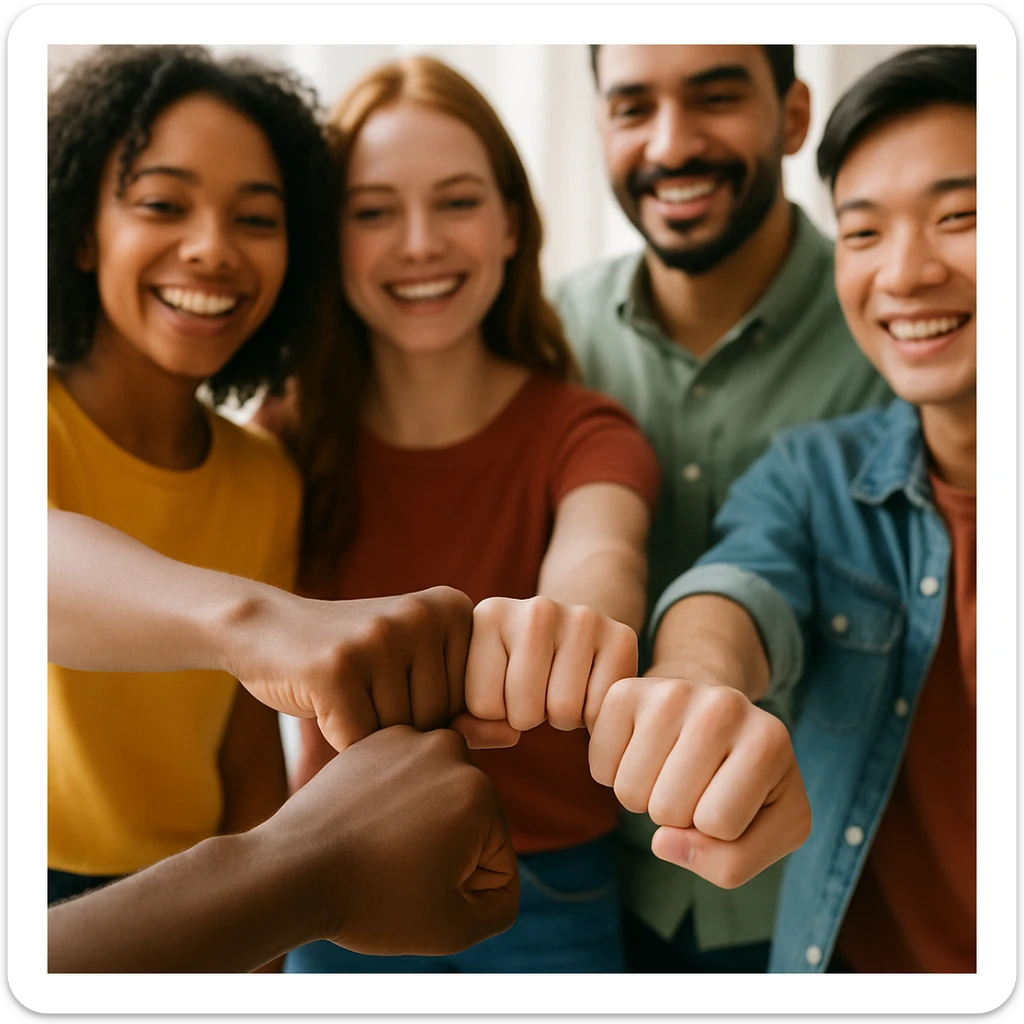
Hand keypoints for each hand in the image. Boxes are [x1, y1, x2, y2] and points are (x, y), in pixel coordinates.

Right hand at [220, 585, 473, 751]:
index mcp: (454, 608)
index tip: (394, 679)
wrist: (267, 629)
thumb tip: (517, 732)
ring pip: (401, 733)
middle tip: (363, 689)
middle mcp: (424, 615)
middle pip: (437, 717)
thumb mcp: (416, 673)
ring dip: (369, 733)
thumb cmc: (353, 662)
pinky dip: (340, 738)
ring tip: (345, 694)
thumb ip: (467, 706)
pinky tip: (324, 704)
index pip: (469, 701)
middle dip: (398, 724)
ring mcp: (382, 637)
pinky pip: (361, 739)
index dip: (429, 710)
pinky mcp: (339, 666)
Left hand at [257, 725, 519, 955]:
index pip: (497, 855)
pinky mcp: (377, 740)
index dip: (464, 886)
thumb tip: (500, 877)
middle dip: (446, 850)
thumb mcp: (454, 928)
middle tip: (396, 866)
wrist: (293, 870)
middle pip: (469, 821)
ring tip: (380, 847)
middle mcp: (450, 751)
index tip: (419, 886)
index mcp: (479, 792)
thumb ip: (501, 906)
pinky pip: (406, 780)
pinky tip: (366, 824)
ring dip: (421, 823)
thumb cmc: (372, 901)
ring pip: (438, 797)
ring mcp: (409, 739)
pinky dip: (392, 802)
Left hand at [454, 596, 637, 746]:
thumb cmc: (514, 669)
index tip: (505, 687)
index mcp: (490, 615)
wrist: (570, 632)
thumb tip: (506, 735)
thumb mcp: (479, 687)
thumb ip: (471, 723)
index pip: (483, 706)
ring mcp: (582, 618)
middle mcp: (537, 608)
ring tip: (560, 687)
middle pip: (524, 712)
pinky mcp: (620, 636)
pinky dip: (593, 717)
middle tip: (537, 691)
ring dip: (561, 718)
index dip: (496, 713)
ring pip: (562, 712)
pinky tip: (587, 688)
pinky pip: (599, 711)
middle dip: (530, 717)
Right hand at [589, 677, 810, 888]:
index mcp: (769, 741)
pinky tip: (641, 752)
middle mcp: (723, 705)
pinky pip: (600, 767)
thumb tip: (661, 843)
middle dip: (678, 816)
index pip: (718, 825)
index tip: (728, 798)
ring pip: (630, 792)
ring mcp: (671, 692)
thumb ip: (730, 863)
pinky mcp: (627, 690)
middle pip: (669, 810)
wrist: (715, 716)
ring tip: (670, 768)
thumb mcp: (769, 831)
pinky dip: (613, 775)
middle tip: (695, 783)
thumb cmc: (745, 782)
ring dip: (644, 797)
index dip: (717, 831)